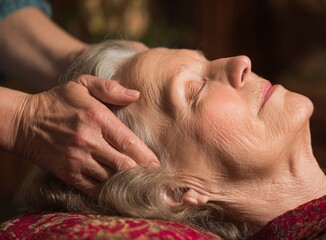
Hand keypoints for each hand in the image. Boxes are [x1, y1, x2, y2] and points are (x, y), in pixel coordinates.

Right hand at [15, 75, 158, 196]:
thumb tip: (136, 95)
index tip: (158, 164)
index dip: (146, 156)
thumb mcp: (82, 84)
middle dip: (142, 172)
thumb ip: (110, 88)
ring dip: (127, 183)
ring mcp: (78, 160)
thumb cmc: (58, 101)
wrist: (24, 123)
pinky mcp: (69, 174)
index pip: (128, 142)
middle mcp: (89, 141)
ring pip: (111, 179)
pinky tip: (119, 190)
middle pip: (124, 164)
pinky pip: (94, 189)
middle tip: (153, 177)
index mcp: (97, 119)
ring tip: (141, 184)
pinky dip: (109, 191)